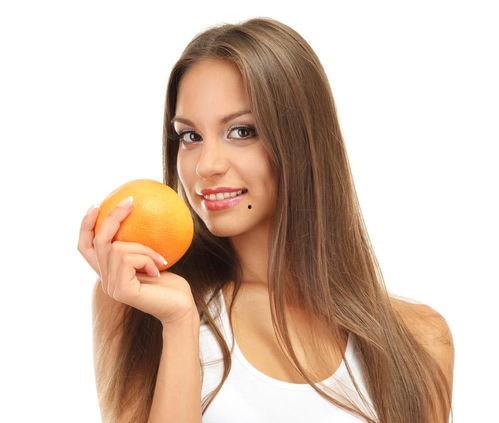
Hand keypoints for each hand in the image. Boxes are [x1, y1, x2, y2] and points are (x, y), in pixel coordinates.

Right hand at [77, 198, 197, 325]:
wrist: (181, 309)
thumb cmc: (172, 285)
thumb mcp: (154, 259)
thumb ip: (140, 247)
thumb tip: (142, 217)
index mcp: (110, 273)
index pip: (86, 249)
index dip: (86, 227)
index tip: (97, 206)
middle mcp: (105, 281)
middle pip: (99, 242)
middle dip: (112, 218)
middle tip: (130, 202)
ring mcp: (111, 287)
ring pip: (118, 248)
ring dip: (144, 249)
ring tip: (160, 260)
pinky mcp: (122, 290)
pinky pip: (129, 259)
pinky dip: (147, 259)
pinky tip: (159, 270)